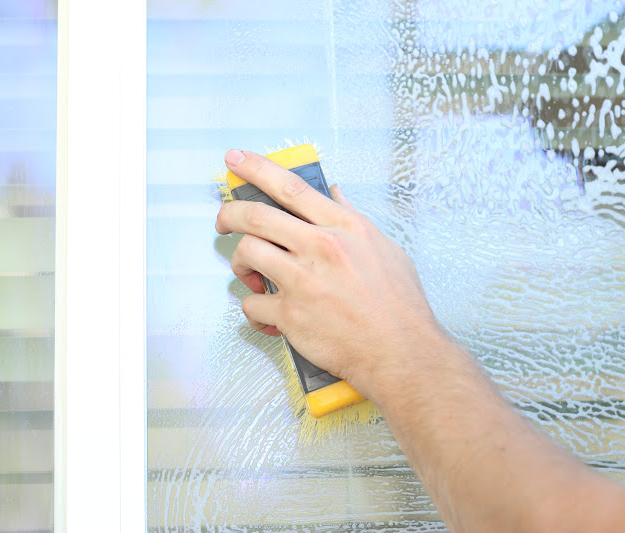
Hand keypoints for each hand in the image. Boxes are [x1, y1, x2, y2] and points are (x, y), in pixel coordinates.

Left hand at [215, 149, 443, 394]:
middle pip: (255, 216)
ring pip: (247, 253)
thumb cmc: (399, 304)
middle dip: (229, 214)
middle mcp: (321, 248)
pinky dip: (254, 310)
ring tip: (249, 273)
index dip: (256, 168)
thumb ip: (353, 219)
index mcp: (344, 228)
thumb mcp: (385, 248)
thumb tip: (334, 194)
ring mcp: (303, 281)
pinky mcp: (291, 315)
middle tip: (224, 222)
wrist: (401, 351)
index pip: (291, 187)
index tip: (236, 160)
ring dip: (240, 263)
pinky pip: (251, 304)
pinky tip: (267, 316)